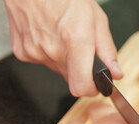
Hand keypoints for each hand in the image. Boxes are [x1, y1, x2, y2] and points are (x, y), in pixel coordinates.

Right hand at [4, 0, 122, 95]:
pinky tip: (49, 36)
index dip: (91, 89)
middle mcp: (53, 50)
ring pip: (58, 70)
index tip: (96, 83)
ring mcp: (35, 52)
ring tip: (64, 37)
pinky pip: (43, 62)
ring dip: (65, 61)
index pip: (82, 86)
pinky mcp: (23, 52)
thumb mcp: (96, 19)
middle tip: (81, 50)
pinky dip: (49, 54)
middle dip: (81, 70)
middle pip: (72, 79)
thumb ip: (107, 50)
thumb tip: (115, 73)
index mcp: (75, 40)